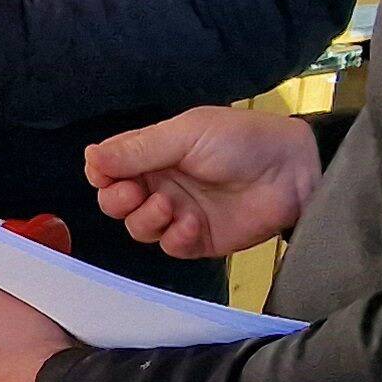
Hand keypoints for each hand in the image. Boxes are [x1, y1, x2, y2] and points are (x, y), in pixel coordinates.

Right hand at [86, 106, 320, 259]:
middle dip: (117, 200)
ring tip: (170, 206)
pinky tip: (191, 223)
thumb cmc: (241, 140)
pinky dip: (174, 237)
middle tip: (135, 192)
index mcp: (154, 153)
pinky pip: (169, 247)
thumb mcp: (186, 134)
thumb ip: (138, 149)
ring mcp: (178, 212)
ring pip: (138, 227)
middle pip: (115, 202)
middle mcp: (161, 183)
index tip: (107, 172)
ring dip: (146, 219)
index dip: (102, 173)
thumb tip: (91, 156)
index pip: (109, 168)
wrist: (290, 171)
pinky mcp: (198, 239)